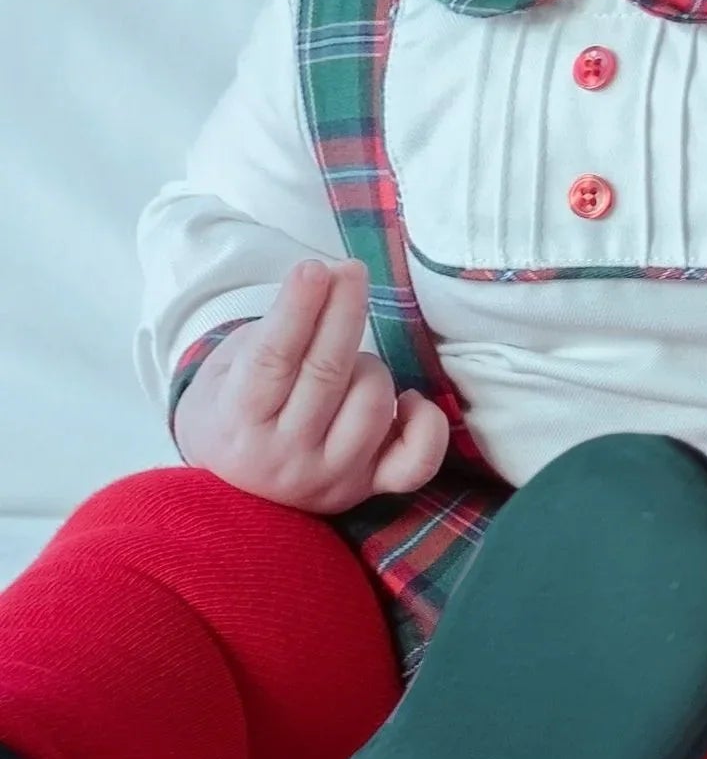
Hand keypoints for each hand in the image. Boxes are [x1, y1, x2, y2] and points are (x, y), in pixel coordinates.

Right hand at [170, 258, 450, 514]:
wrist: (231, 484)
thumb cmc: (235, 407)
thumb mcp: (228, 366)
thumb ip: (275, 330)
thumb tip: (330, 278)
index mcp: (236, 423)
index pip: (272, 359)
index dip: (297, 310)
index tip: (314, 268)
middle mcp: (282, 458)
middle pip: (326, 375)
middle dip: (343, 312)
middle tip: (351, 270)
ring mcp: (329, 479)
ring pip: (373, 404)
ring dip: (369, 367)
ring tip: (349, 361)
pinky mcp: (366, 490)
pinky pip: (416, 461)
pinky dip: (426, 425)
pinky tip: (411, 400)